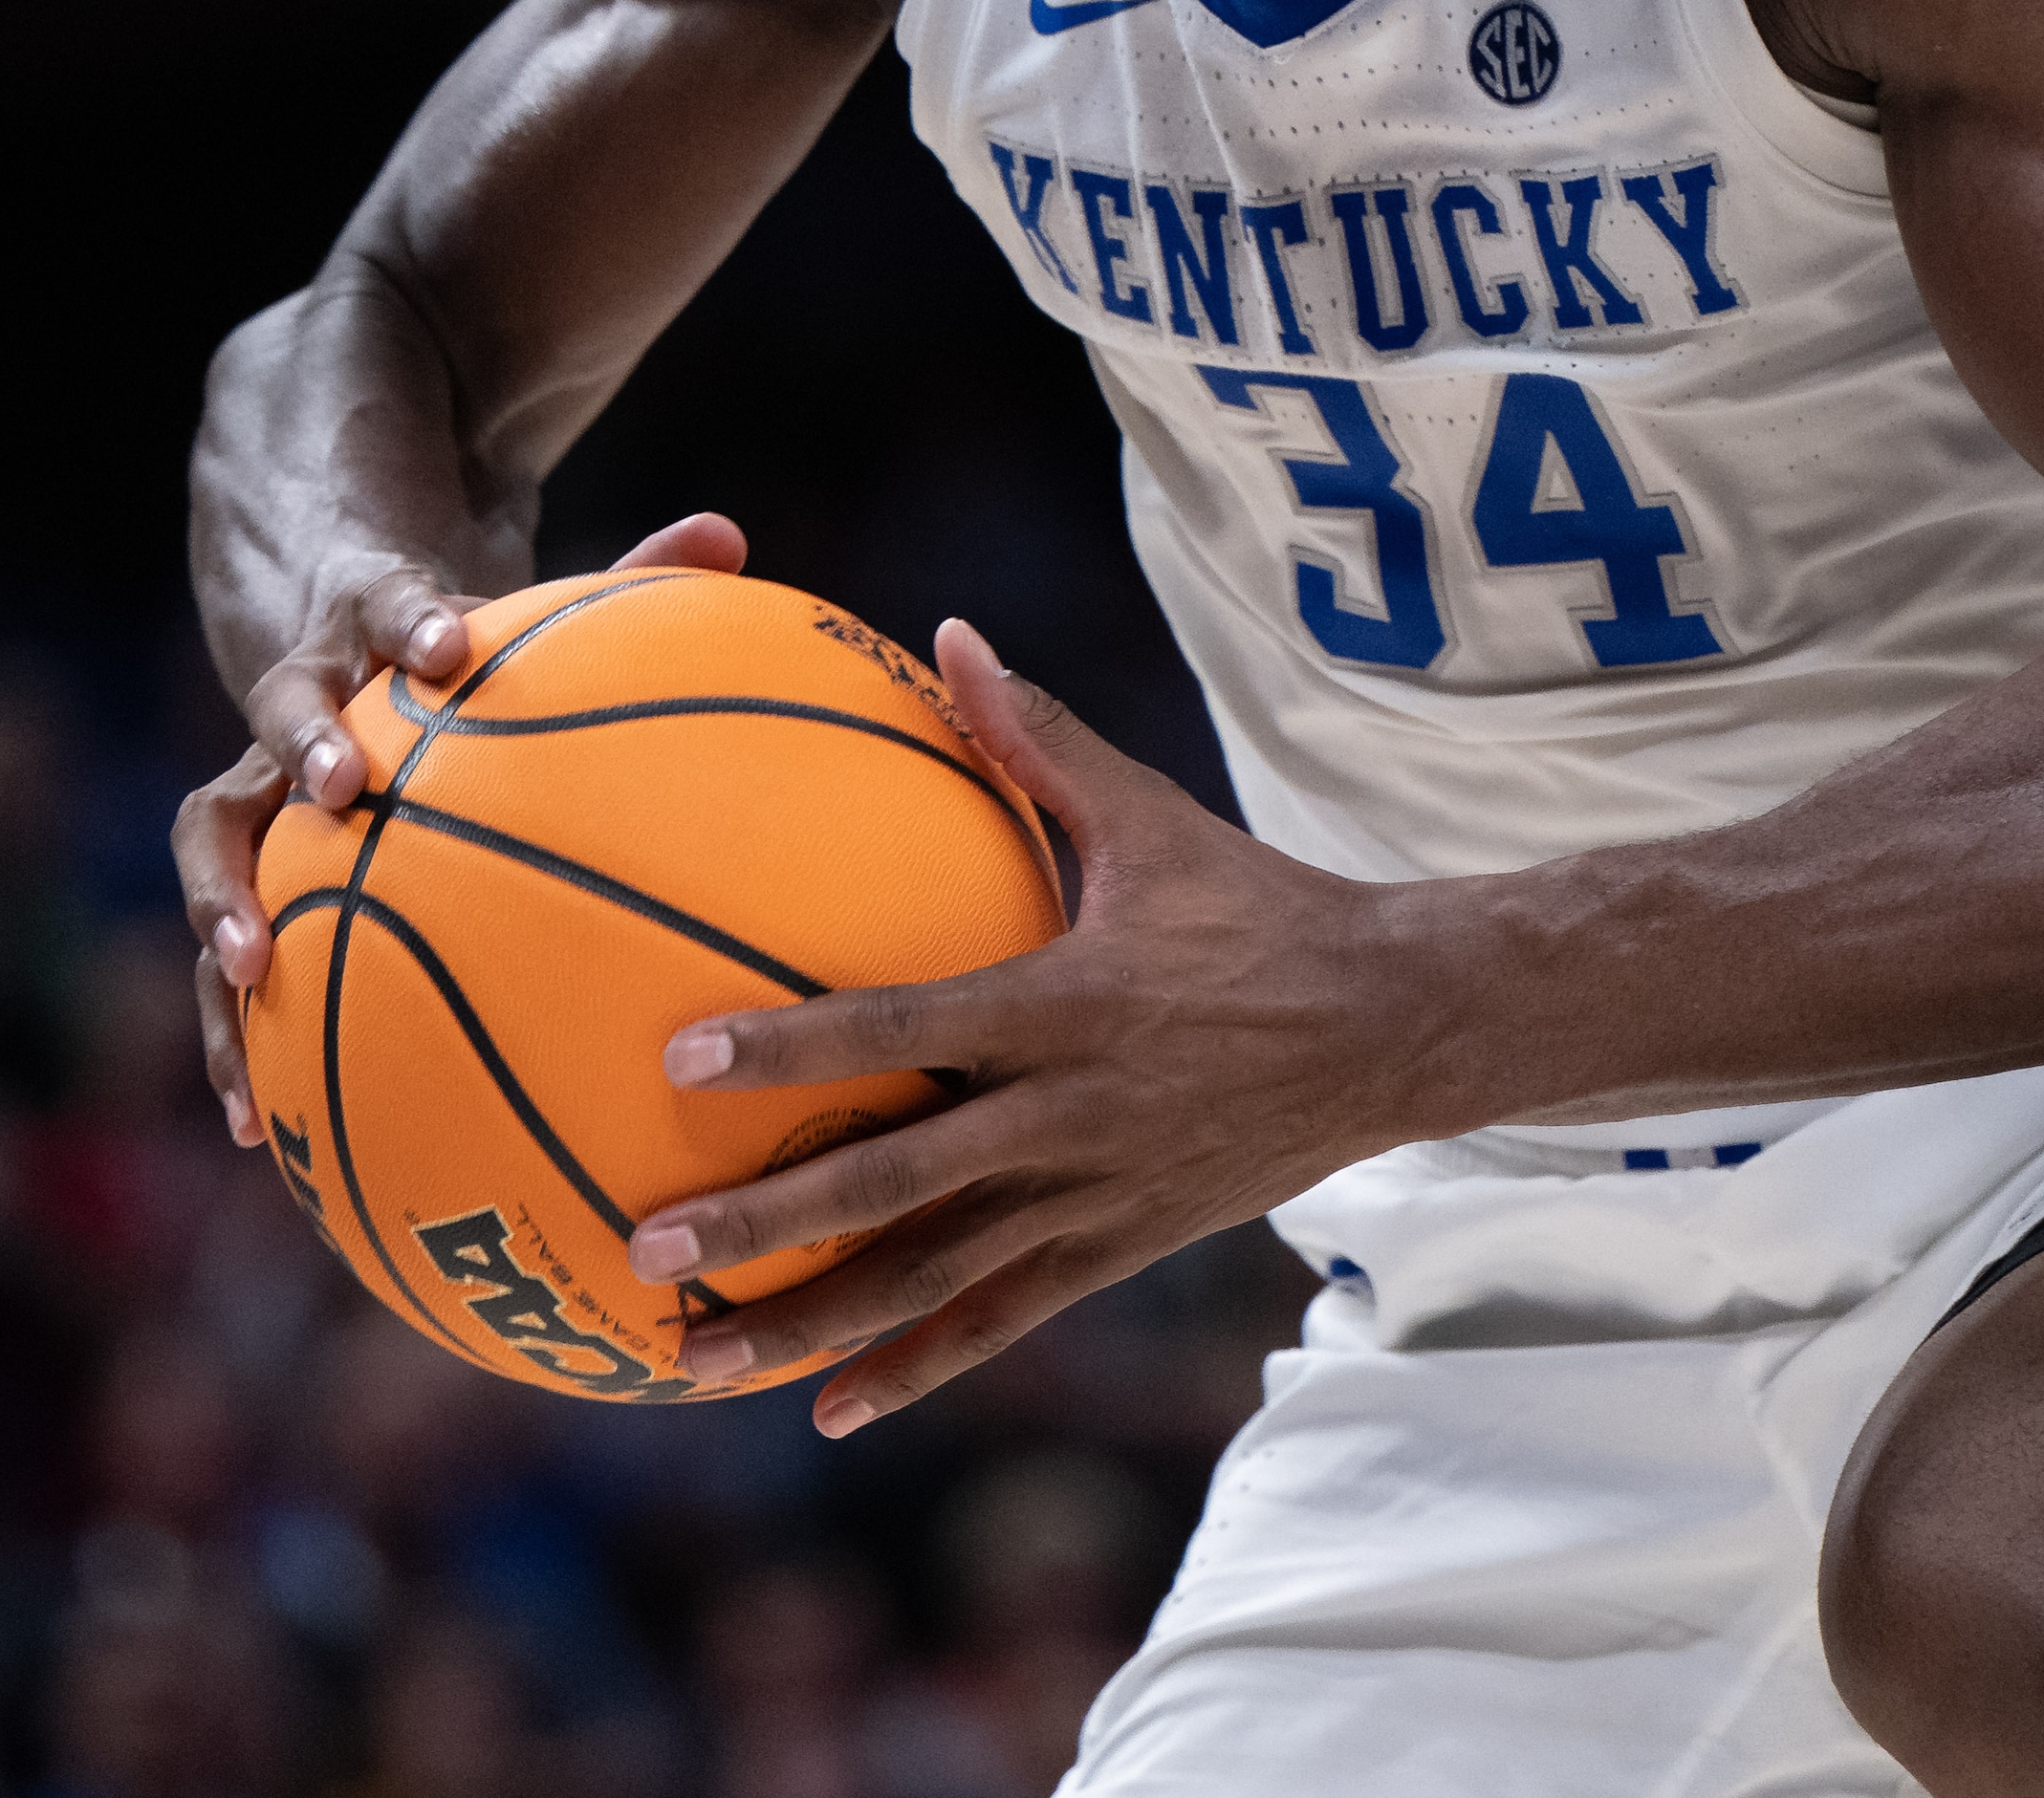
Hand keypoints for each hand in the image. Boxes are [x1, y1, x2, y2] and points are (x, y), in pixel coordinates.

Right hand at [177, 511, 750, 1143]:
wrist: (327, 638)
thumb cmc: (459, 647)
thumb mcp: (528, 606)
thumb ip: (626, 578)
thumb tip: (728, 532)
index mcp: (373, 629)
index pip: (391, 606)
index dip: (415, 621)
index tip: (451, 644)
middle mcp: (299, 698)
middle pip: (278, 710)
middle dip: (304, 747)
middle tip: (337, 789)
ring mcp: (255, 787)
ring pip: (213, 834)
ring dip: (221, 899)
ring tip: (249, 973)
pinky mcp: (239, 871)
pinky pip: (221, 953)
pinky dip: (230, 1033)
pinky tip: (251, 1123)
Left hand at [621, 619, 1456, 1435]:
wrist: (1395, 1030)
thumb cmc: (1263, 910)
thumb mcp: (1153, 819)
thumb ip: (1038, 739)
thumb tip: (948, 635)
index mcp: (1067, 1002)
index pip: (906, 1026)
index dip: (795, 1046)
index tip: (681, 1057)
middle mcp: (1069, 1115)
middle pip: (895, 1183)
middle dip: (766, 1223)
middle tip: (648, 1248)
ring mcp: (1092, 1196)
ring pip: (931, 1275)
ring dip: (811, 1322)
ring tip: (695, 1359)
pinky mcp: (1116, 1249)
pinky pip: (999, 1320)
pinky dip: (914, 1366)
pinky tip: (830, 1407)